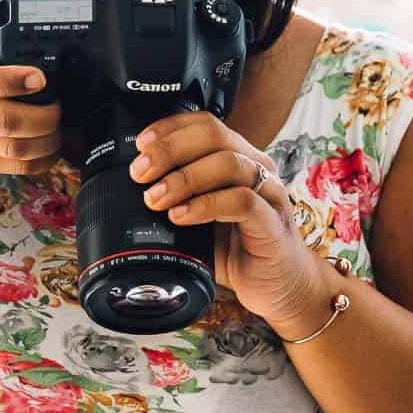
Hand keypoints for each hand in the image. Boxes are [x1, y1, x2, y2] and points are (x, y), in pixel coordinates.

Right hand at [0, 0, 60, 176]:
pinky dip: (37, 162)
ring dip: (45, 142)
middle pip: (3, 121)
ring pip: (10, 149)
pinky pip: (9, 167)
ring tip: (58, 129)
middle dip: (43, 117)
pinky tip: (48, 150)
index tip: (39, 77)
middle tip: (59, 107)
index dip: (11, 81)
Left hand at [129, 109, 334, 338]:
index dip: (171, 128)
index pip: (206, 125)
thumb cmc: (240, 251)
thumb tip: (134, 192)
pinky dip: (206, 206)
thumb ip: (179, 200)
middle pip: (215, 135)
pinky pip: (243, 201)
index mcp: (240, 160)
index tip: (141, 145)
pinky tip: (182, 216)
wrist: (279, 287)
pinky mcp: (273, 223)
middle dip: (170, 150)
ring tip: (155, 199)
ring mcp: (270, 194)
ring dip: (184, 178)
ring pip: (229, 163)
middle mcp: (258, 169)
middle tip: (140, 173)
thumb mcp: (201, 219)